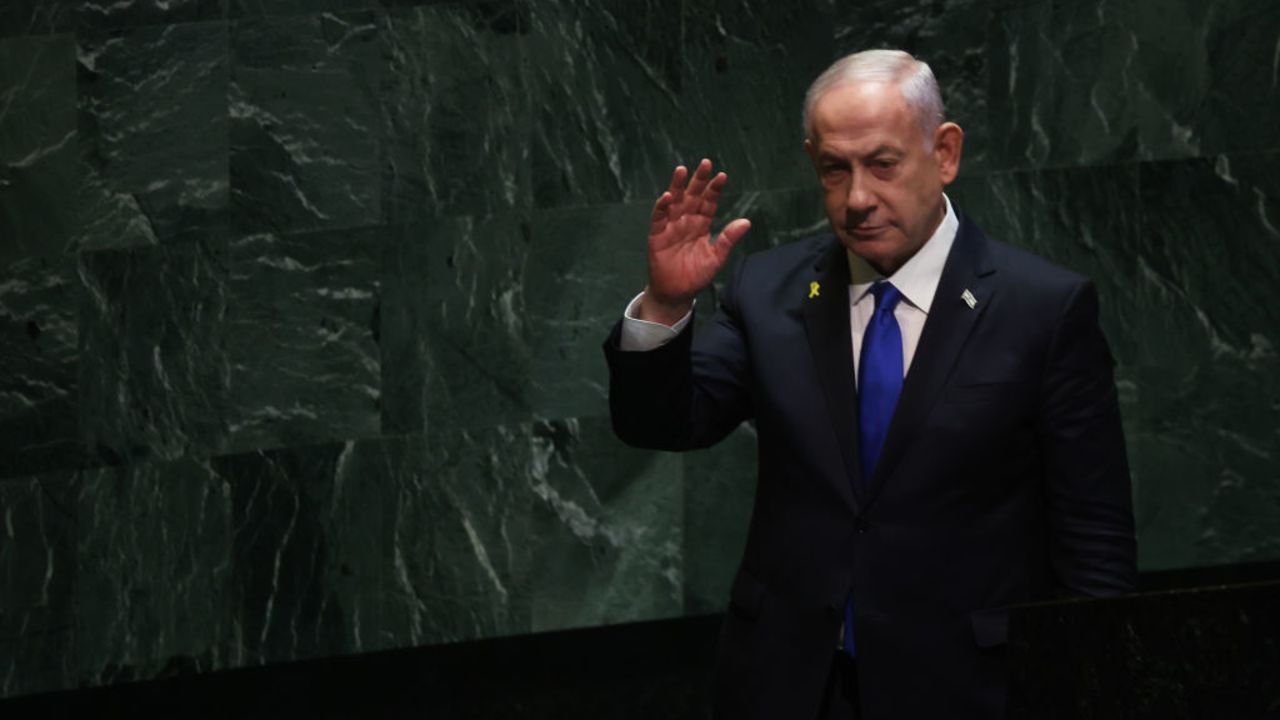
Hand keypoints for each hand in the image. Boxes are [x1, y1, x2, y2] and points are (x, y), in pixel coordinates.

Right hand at [638, 158, 750, 324]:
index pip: (709, 202)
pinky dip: (662, 207)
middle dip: (698, 180)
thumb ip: (728, 239)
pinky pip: (659, 218)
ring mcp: (671, 226)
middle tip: (705, 163)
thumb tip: (747, 221)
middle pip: (693, 196)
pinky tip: (668, 196)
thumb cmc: (696, 276)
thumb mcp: (716, 258)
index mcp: (702, 224)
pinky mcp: (657, 235)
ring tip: (682, 170)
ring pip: (675, 202)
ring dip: (678, 186)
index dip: (714, 189)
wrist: (676, 293)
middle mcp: (686, 221)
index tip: (722, 176)